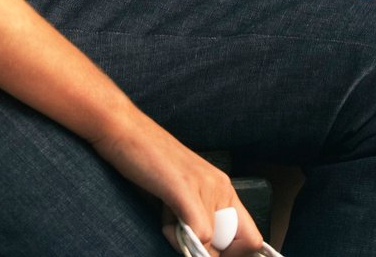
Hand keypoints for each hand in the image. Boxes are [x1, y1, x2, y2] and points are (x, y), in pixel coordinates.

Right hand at [95, 114, 262, 255]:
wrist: (124, 130)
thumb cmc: (146, 165)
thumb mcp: (180, 196)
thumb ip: (195, 220)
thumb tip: (204, 252)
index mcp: (223, 189)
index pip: (251, 238)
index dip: (232, 254)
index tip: (208, 253)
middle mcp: (221, 187)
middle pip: (242, 243)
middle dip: (212, 252)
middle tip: (183, 235)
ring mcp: (206, 186)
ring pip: (213, 242)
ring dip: (187, 244)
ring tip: (167, 220)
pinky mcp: (186, 187)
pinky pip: (200, 233)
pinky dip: (184, 241)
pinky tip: (167, 225)